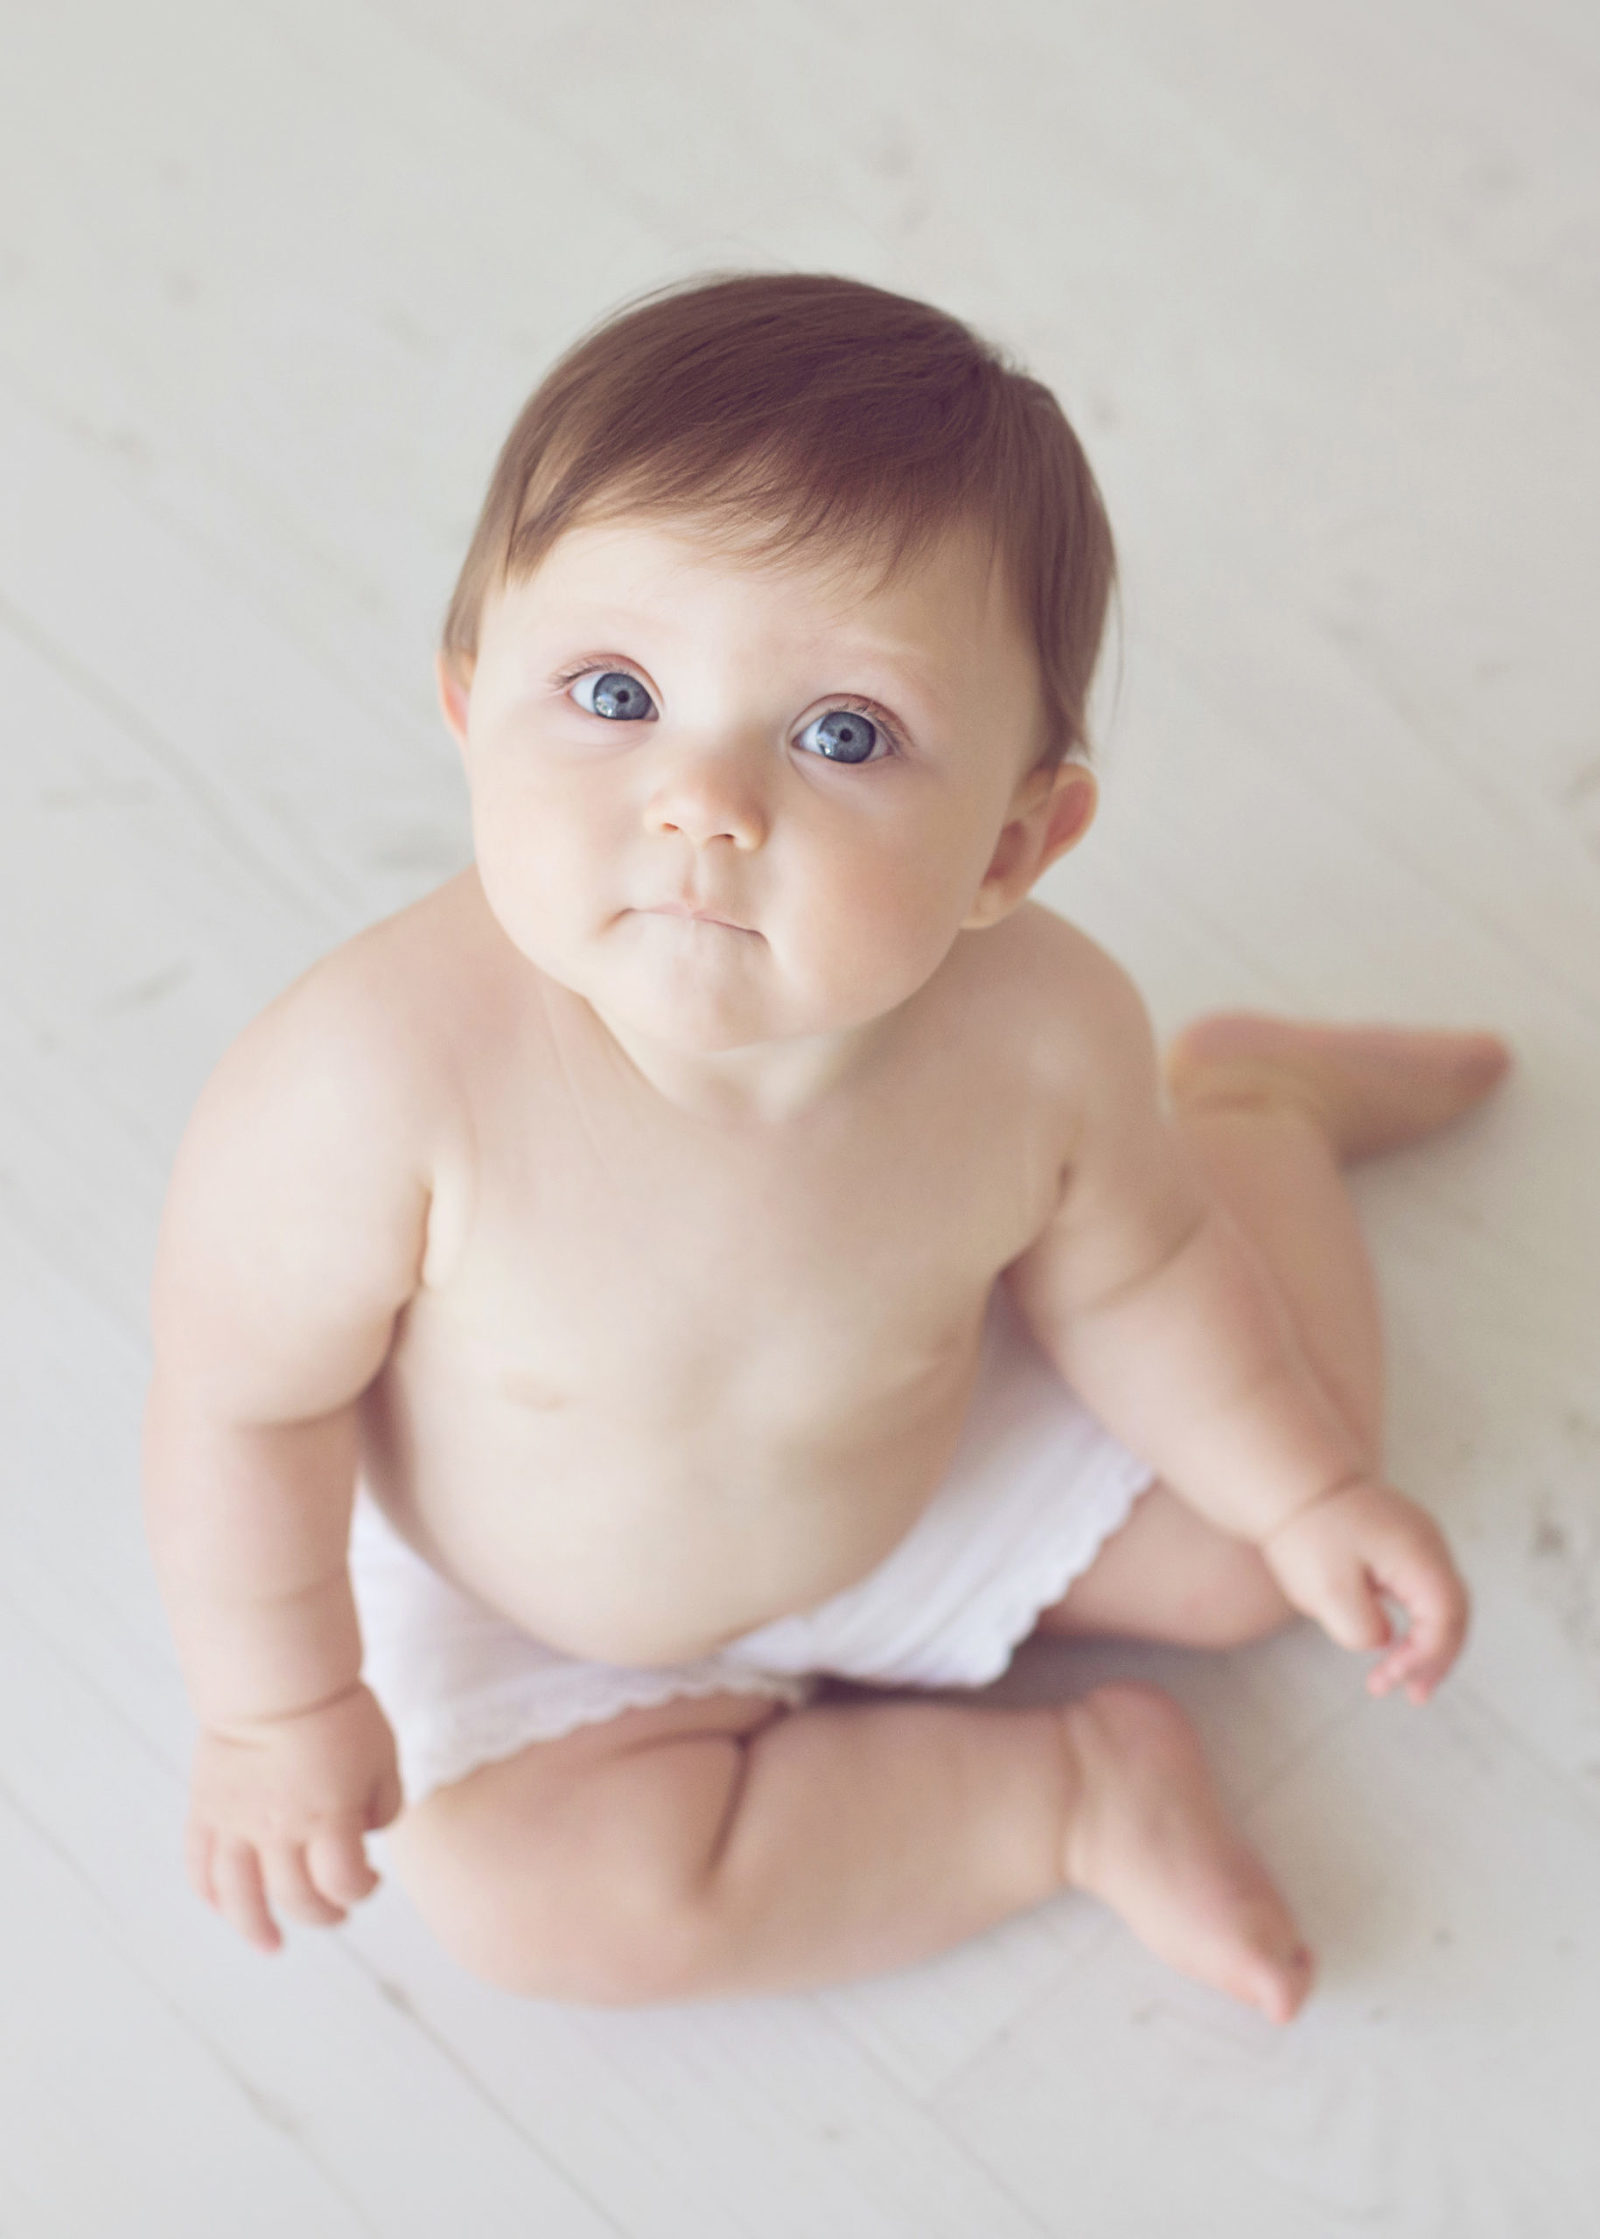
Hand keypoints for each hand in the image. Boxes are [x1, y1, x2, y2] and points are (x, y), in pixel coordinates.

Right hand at [186, 1682, 402, 1950]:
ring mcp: (236, 1824)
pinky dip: (210, 1894)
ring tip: (272, 1943)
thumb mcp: (383, 1756)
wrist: (275, 1677)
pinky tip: (227, 1906)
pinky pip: (200, 1865)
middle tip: (336, 1911)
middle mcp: (279, 1830)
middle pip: (297, 1898)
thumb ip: (384, 1805)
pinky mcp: (206, 1810)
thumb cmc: (338, 1713)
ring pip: (238, 1898)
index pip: (343, 1882)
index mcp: (328, 1818)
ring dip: (255, 1928)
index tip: (371, 1880)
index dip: (361, 1891)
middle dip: (323, 1914)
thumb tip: (366, 1837)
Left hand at [1260, 1479, 1468, 1703]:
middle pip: (1454, 1611)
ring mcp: (1419, 1540)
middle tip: (1415, 1696)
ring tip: (1410, 1685)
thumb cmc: (1305, 1532)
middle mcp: (1429, 1544)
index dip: (1425, 1656)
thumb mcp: (1325, 1590)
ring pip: (1443, 1602)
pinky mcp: (1402, 1542)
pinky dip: (1419, 1622)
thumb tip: (1383, 1640)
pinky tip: (1400, 1646)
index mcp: (1418, 1554)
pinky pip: (1424, 1590)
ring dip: (1430, 1644)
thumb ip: (1362, 1627)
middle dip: (1437, 1658)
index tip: (1387, 1679)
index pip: (1445, 1617)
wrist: (1289, 1481)